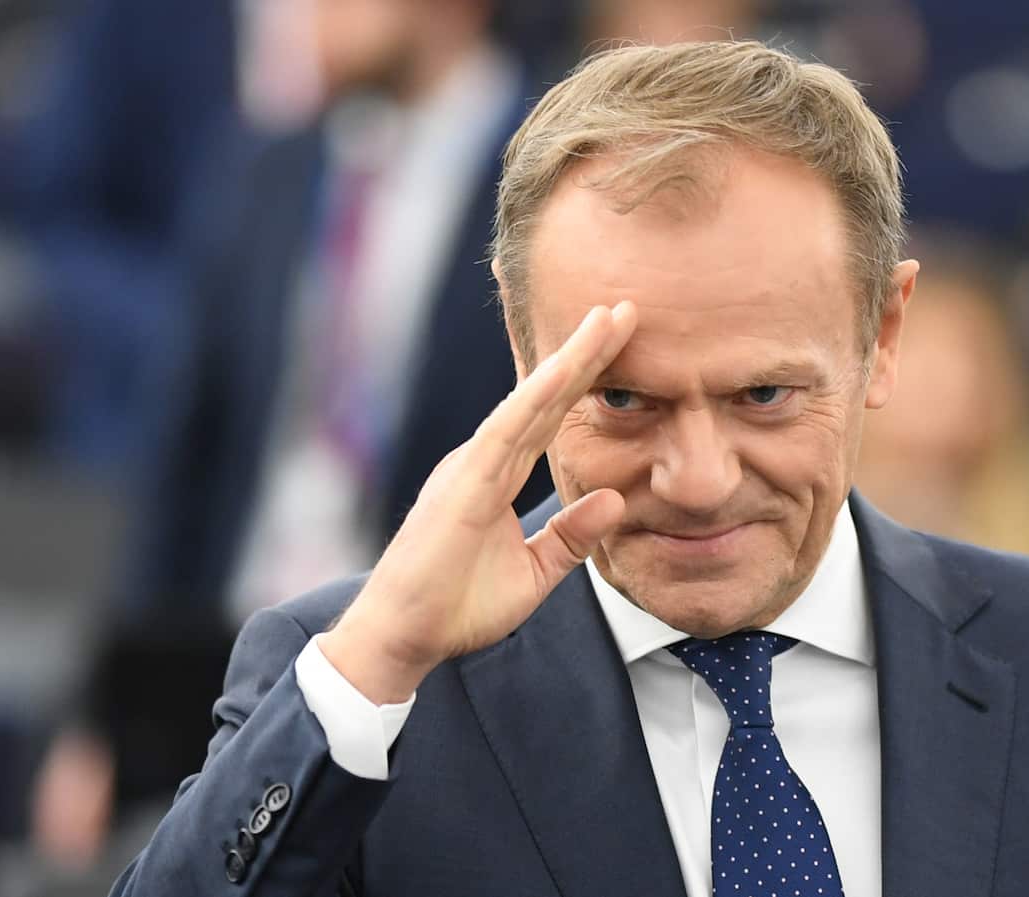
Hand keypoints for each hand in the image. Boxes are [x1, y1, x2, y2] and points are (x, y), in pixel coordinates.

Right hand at [319, 303, 636, 702]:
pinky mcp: (464, 482)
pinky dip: (537, 397)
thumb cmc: (458, 607)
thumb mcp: (534, 572)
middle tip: (623, 309)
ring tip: (606, 319)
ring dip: (570, 359)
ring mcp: (472, 465)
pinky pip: (507, 430)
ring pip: (531, 400)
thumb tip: (617, 499)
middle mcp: (485, 459)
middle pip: (546, 397)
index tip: (621, 344)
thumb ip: (572, 536)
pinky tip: (566, 369)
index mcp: (498, 475)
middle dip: (586, 352)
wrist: (405, 638)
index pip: (552, 418)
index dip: (586, 380)